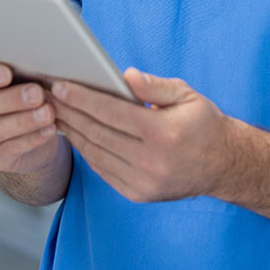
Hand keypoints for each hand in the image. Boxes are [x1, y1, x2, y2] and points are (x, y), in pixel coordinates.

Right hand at [0, 62, 59, 173]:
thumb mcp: (20, 76)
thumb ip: (21, 67)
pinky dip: (32, 138)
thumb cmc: (24, 87)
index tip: (7, 73)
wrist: (28, 127)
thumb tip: (40, 59)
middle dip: (11, 99)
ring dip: (24, 121)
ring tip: (48, 113)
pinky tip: (49, 129)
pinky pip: (10, 148)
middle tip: (37, 93)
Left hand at [50, 68, 233, 202]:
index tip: (61, 86)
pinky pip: (103, 169)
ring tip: (55, 113)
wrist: (222, 165)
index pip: (111, 112)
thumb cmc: (203, 123)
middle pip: (97, 133)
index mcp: (161, 133)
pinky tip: (76, 134)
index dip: (82, 98)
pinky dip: (86, 151)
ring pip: (95, 153)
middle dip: (69, 112)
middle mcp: (149, 161)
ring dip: (72, 132)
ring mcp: (142, 182)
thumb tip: (124, 75)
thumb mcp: (186, 95)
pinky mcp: (137, 194)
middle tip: (47, 96)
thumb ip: (153, 86)